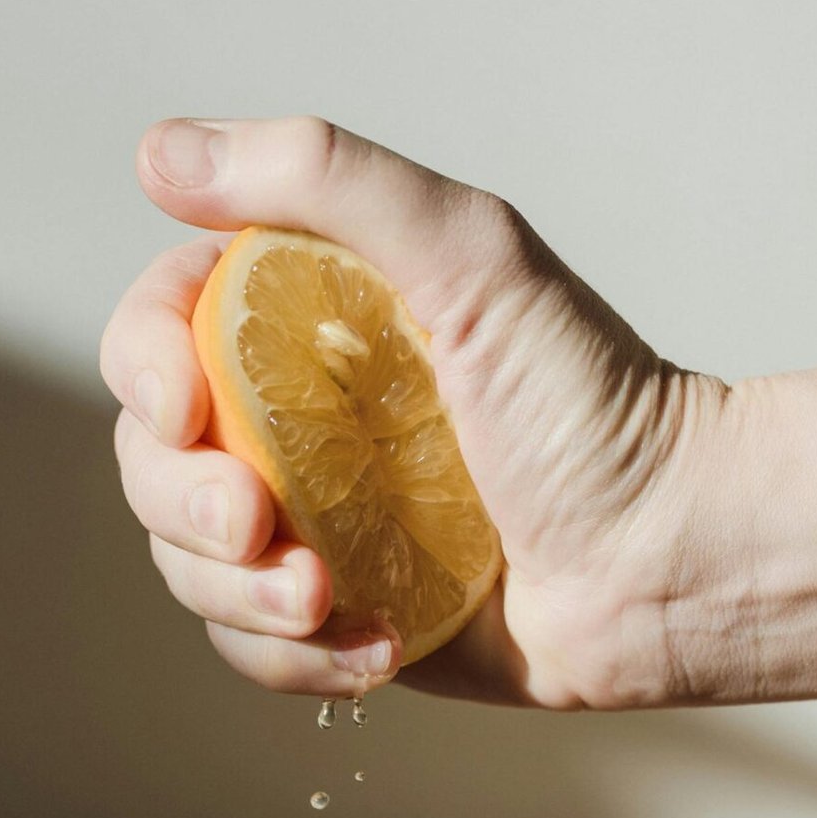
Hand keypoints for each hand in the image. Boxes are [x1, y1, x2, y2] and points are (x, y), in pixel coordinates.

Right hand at [100, 116, 723, 705]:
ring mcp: (316, 525)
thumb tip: (160, 156)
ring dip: (236, 595)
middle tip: (259, 522)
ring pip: (189, 567)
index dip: (141, 369)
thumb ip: (322, 180)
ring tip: (325, 599)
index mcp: (308, 320)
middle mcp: (297, 421)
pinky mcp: (344, 619)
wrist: (674, 557)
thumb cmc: (595, 403)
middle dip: (185, 502)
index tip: (183, 402)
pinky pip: (252, 651)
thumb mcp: (469, 253)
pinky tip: (377, 645)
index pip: (160, 330)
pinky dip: (294, 660)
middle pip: (152, 461)